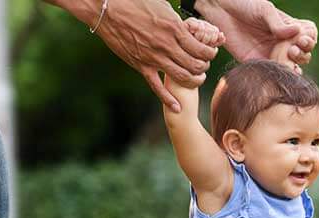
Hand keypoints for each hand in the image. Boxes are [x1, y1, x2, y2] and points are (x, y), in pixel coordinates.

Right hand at [89, 0, 221, 111]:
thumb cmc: (135, 2)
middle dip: (204, 68)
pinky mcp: (141, 66)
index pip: (201, 49)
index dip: (210, 53)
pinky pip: (157, 87)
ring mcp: (154, 58)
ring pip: (182, 78)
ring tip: (197, 79)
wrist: (107, 8)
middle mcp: (166, 45)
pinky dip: (168, 99)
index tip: (210, 52)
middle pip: (195, 65)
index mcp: (174, 29)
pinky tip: (177, 107)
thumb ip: (177, 21)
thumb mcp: (162, 7)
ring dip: (194, 81)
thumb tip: (189, 27)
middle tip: (204, 66)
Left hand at [195, 0, 316, 67]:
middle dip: (303, 53)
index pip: (309, 36)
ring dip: (295, 65)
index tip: (303, 39)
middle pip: (303, 54)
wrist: (220, 10)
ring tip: (289, 57)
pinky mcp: (257, 63)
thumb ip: (279, 23)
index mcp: (288, 27)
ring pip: (291, 66)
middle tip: (293, 49)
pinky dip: (279, 74)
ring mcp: (271, 54)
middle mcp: (282, 42)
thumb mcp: (265, 10)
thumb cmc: (245, 4)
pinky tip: (281, 70)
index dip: (310, 40)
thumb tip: (297, 32)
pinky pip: (272, 73)